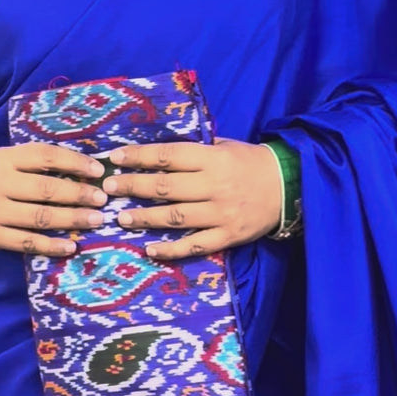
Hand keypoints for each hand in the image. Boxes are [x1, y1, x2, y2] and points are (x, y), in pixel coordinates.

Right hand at [0, 144, 106, 253]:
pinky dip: (50, 245)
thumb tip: (83, 168)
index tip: (98, 170)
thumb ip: (37, 162)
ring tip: (95, 220)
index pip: (44, 157)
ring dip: (71, 219)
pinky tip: (71, 246)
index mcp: (5, 159)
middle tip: (102, 200)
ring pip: (38, 217)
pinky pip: (26, 242)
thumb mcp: (7, 159)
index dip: (73, 162)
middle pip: (45, 190)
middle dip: (78, 195)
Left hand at [103, 140, 282, 258]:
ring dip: (144, 218)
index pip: (167, 156)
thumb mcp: (224, 146)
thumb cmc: (249, 162)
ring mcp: (220, 213)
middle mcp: (214, 186)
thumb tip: (154, 153)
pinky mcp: (228, 236)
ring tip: (122, 219)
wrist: (289, 186)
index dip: (138, 157)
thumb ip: (193, 151)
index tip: (115, 158)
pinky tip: (150, 249)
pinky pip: (195, 245)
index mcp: (212, 158)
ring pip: (175, 217)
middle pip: (165, 187)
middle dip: (132, 187)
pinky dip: (171, 249)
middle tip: (108, 189)